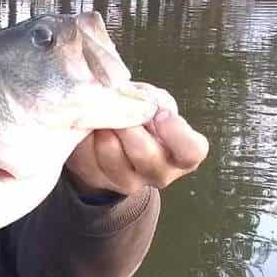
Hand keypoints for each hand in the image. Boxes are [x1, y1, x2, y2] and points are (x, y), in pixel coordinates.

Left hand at [65, 108, 208, 196]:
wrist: (115, 140)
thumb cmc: (142, 118)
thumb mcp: (153, 102)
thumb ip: (148, 98)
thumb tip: (128, 94)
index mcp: (182, 154)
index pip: (191, 151)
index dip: (176, 132)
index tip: (160, 114)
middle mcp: (160, 174)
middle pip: (145, 154)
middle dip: (128, 126)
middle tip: (119, 109)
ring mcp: (129, 183)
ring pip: (112, 157)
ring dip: (103, 130)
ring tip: (102, 116)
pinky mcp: (99, 181)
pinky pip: (88, 158)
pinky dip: (85, 137)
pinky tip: (89, 128)